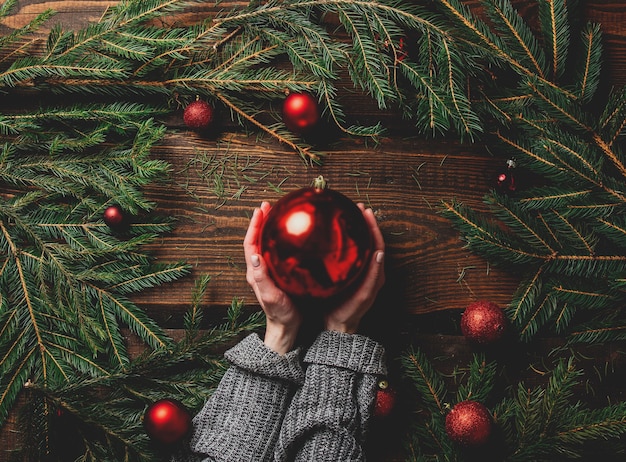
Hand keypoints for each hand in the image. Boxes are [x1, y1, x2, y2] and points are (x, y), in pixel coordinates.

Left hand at [244, 202, 301, 353]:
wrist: (287, 327)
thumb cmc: (280, 314)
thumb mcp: (270, 296)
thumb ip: (262, 277)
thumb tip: (255, 255)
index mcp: (255, 272)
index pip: (251, 243)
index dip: (254, 226)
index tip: (261, 210)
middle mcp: (259, 269)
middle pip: (257, 240)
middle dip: (261, 222)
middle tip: (268, 206)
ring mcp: (268, 272)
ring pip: (265, 245)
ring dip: (268, 229)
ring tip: (276, 215)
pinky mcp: (277, 274)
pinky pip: (275, 252)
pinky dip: (279, 239)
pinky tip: (289, 236)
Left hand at [324, 205, 384, 333]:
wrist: (334, 323)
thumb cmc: (330, 300)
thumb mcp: (326, 276)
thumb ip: (324, 259)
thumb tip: (309, 238)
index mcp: (359, 267)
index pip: (365, 242)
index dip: (364, 225)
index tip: (357, 208)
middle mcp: (369, 273)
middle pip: (375, 244)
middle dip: (372, 226)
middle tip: (364, 210)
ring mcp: (371, 283)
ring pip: (379, 257)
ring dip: (377, 239)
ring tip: (371, 223)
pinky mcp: (367, 294)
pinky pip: (374, 278)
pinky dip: (377, 266)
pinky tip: (376, 254)